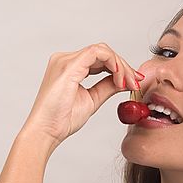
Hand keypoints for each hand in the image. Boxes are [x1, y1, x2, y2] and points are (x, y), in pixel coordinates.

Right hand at [20, 42, 143, 148]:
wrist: (47, 131)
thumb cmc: (62, 120)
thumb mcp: (93, 99)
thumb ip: (107, 87)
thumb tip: (124, 81)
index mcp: (69, 67)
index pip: (100, 58)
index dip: (120, 67)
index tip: (134, 81)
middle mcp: (65, 59)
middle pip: (103, 52)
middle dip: (124, 66)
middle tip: (136, 82)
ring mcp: (65, 60)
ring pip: (103, 50)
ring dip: (121, 65)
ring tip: (129, 83)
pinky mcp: (69, 65)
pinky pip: (97, 53)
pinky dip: (113, 63)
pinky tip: (120, 78)